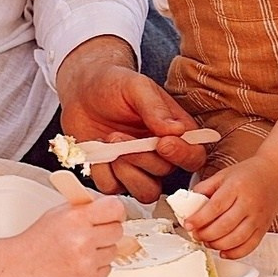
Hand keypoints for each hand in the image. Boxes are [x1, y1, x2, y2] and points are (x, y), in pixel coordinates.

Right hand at [10, 193, 127, 276]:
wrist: (19, 267)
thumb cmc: (36, 241)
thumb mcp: (58, 213)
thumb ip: (85, 207)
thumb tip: (110, 206)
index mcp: (76, 218)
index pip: (115, 208)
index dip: (116, 211)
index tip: (113, 215)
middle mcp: (83, 239)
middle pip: (118, 230)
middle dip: (107, 231)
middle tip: (92, 234)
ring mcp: (87, 262)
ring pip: (113, 251)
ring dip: (101, 251)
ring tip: (79, 251)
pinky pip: (107, 270)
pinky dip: (96, 267)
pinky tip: (78, 264)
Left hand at [55, 37, 208, 199]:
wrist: (83, 92)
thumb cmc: (114, 85)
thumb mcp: (137, 87)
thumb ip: (156, 108)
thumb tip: (176, 130)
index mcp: (176, 131)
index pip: (194, 155)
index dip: (182, 155)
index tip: (161, 143)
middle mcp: (161, 154)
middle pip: (166, 173)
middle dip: (141, 157)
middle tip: (118, 135)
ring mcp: (139, 168)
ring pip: (146, 191)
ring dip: (126, 171)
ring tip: (110, 143)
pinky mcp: (115, 177)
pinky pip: (114, 188)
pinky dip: (103, 172)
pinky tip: (99, 151)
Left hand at [186, 157, 277, 259]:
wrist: (274, 173)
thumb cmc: (248, 174)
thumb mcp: (223, 174)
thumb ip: (205, 188)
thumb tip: (188, 204)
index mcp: (236, 187)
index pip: (215, 207)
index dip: (199, 219)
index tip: (188, 225)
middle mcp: (249, 203)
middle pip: (224, 226)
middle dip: (205, 234)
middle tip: (196, 235)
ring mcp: (258, 217)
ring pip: (236, 239)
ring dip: (217, 245)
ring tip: (207, 242)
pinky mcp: (264, 228)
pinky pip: (249, 246)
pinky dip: (235, 253)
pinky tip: (224, 251)